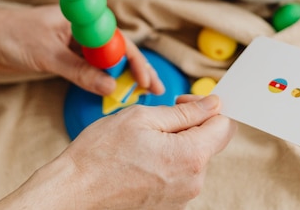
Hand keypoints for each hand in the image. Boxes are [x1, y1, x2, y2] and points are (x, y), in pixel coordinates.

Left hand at [0, 4, 163, 96]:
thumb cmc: (11, 35)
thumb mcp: (47, 54)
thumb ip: (78, 70)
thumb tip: (109, 86)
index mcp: (81, 18)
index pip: (117, 39)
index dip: (134, 60)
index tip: (145, 80)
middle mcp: (81, 29)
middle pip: (116, 50)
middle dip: (136, 69)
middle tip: (155, 90)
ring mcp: (73, 43)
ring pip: (104, 61)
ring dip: (121, 76)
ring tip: (140, 94)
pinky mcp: (64, 56)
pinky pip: (89, 68)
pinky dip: (102, 80)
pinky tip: (112, 92)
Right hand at [0, 95, 235, 208]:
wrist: (74, 191)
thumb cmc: (100, 153)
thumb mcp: (142, 118)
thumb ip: (184, 112)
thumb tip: (213, 104)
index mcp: (191, 156)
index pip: (225, 125)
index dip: (209, 107)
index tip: (185, 101)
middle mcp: (193, 182)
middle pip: (210, 143)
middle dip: (191, 124)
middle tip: (160, 116)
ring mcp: (182, 198)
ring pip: (193, 159)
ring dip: (177, 143)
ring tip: (144, 140)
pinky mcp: (169, 206)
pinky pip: (179, 176)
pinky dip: (167, 162)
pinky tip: (141, 158)